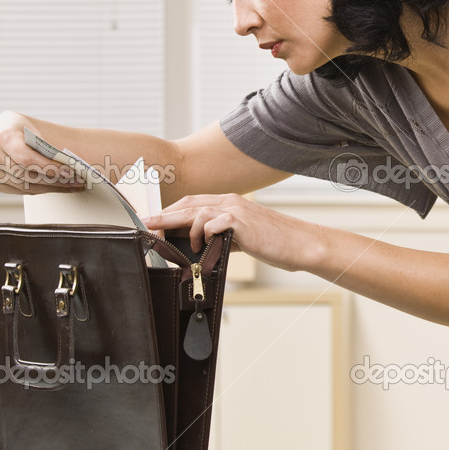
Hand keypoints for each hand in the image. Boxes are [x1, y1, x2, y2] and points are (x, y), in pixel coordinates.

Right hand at [0, 111, 85, 194]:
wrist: (3, 132)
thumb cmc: (23, 130)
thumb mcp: (34, 129)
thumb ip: (46, 145)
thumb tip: (72, 163)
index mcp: (3, 137)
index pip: (27, 159)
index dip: (49, 168)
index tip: (70, 171)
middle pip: (29, 176)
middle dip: (57, 180)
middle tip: (79, 180)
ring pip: (28, 186)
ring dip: (55, 187)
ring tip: (76, 184)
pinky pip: (24, 191)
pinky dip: (45, 190)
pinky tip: (62, 187)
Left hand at [143, 193, 321, 270]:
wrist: (301, 244)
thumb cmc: (276, 243)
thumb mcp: (243, 238)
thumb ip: (222, 237)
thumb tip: (199, 246)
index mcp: (230, 203)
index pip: (193, 202)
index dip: (171, 211)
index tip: (155, 221)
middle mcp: (231, 202)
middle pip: (188, 204)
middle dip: (165, 215)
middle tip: (148, 225)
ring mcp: (236, 210)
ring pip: (196, 213)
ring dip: (184, 230)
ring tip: (186, 247)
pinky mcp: (241, 222)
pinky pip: (212, 224)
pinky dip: (203, 234)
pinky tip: (204, 245)